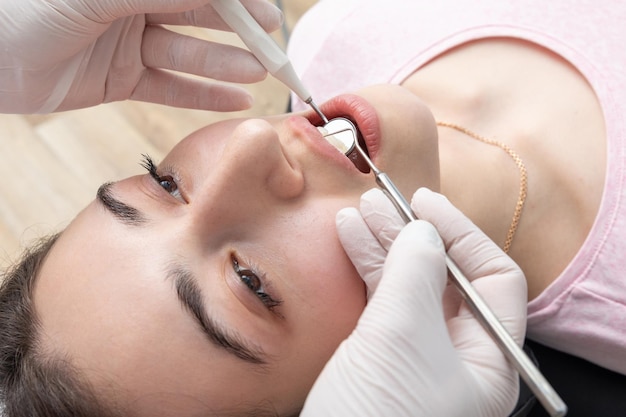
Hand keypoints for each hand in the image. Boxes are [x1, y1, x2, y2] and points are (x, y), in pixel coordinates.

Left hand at [0, 0, 281, 112]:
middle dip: (239, 33)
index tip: (269, 16)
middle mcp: (132, 4)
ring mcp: (128, 43)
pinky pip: (170, 88)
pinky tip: (235, 100)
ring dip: (226, 65)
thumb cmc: (24, 10)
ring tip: (259, 75)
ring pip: (188, 54)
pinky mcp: (120, 80)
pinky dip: (202, 94)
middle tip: (273, 50)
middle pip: (199, 17)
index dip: (235, 2)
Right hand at [301, 188, 526, 416]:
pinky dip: (366, 270)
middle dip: (412, 236)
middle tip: (379, 203)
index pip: (493, 278)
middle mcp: (460, 356)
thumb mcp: (404, 336)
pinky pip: (381, 302)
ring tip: (355, 216)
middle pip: (445, 277)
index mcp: (490, 359)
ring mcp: (418, 356)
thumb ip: (416, 273)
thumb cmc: (378, 413)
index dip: (460, 234)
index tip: (423, 202)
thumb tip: (422, 230)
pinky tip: (349, 242)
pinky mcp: (381, 358)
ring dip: (382, 247)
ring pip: (408, 286)